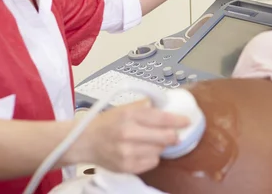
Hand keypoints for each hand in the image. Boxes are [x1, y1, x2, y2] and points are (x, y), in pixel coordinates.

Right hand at [72, 100, 189, 173]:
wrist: (85, 142)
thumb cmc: (106, 123)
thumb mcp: (125, 107)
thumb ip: (146, 105)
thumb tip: (167, 105)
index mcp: (129, 114)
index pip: (162, 118)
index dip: (178, 120)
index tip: (186, 121)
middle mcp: (128, 133)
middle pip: (165, 137)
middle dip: (173, 135)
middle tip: (174, 134)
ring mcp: (126, 152)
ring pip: (160, 150)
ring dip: (161, 145)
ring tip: (151, 141)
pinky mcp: (126, 166)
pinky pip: (152, 162)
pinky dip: (152, 156)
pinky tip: (143, 150)